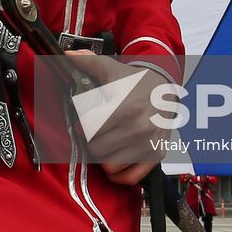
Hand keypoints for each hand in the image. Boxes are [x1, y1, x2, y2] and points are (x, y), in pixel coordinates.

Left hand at [64, 50, 171, 185]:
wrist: (164, 88)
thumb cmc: (133, 81)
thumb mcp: (110, 68)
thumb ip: (87, 62)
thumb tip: (67, 53)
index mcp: (125, 109)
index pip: (89, 131)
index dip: (80, 127)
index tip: (83, 123)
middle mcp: (139, 130)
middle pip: (97, 150)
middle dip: (91, 142)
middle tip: (94, 134)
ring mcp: (148, 145)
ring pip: (110, 166)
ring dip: (104, 157)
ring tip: (105, 144)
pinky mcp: (157, 155)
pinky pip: (132, 178)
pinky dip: (120, 176)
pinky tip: (113, 165)